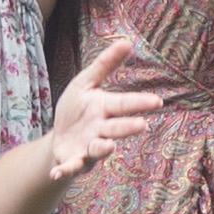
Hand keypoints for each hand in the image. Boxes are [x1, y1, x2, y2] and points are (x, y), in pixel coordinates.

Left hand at [29, 39, 151, 184]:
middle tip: (141, 126)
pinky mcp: (72, 161)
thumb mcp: (86, 82)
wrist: (60, 136)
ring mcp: (88, 148)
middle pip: (116, 128)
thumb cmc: (77, 108)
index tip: (157, 102)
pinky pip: (70, 167)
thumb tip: (127, 41)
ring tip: (109, 145)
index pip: (124, 105)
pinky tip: (56, 172)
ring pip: (98, 149)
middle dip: (127, 127)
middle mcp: (101, 131)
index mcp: (105, 110)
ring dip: (103, 148)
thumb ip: (105, 64)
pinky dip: (64, 170)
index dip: (139, 103)